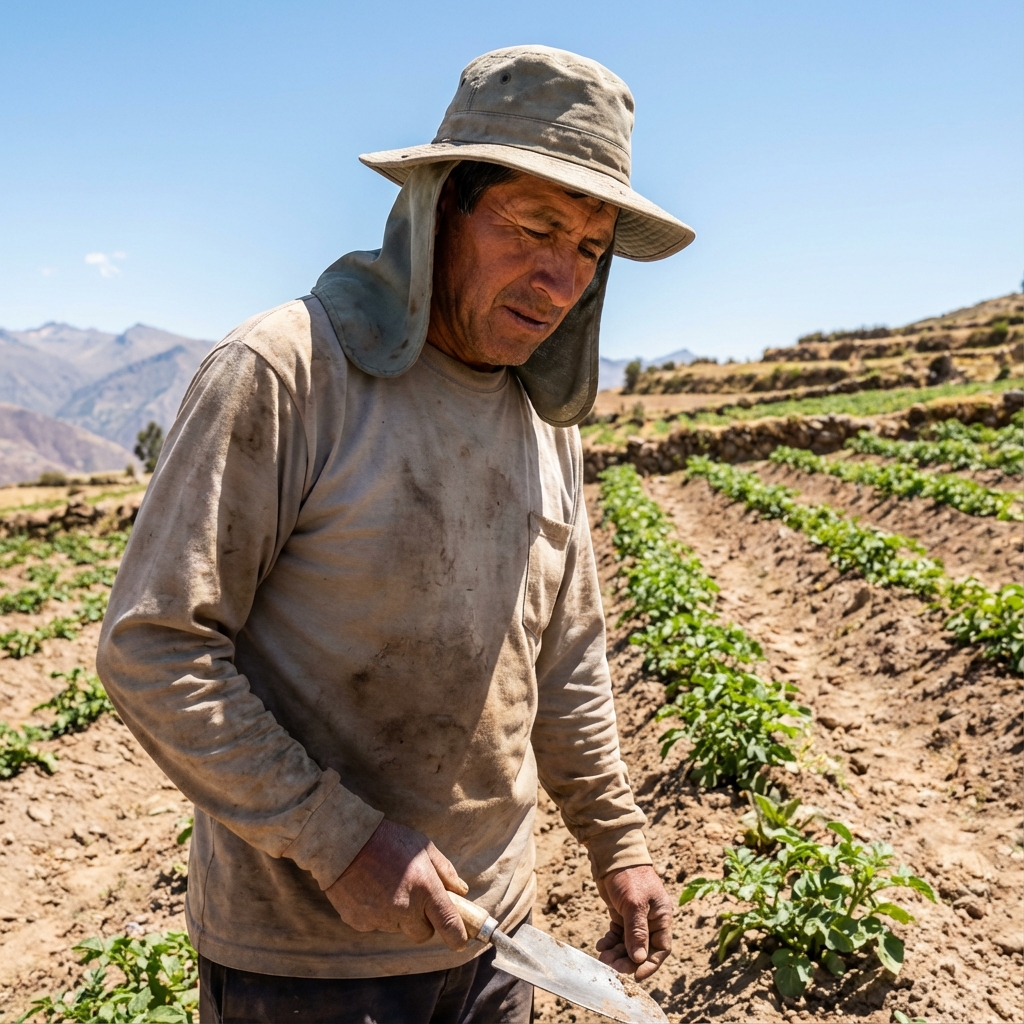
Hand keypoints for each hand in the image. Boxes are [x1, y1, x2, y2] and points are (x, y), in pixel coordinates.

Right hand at [324, 819, 469, 949]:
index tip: (460, 941)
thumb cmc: (388, 839)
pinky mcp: (360, 923)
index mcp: (425, 888)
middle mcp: (405, 908)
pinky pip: (376, 924)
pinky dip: (376, 913)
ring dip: (398, 915)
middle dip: (422, 921)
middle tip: (415, 899)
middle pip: (423, 934)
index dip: (458, 937)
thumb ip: (445, 871)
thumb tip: (461, 891)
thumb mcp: (424, 847)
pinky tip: (370, 890)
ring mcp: (381, 918)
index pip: (449, 925)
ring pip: (398, 928)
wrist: (345, 842)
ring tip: (387, 885)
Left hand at [595, 865, 672, 980]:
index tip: (635, 977)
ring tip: (602, 958)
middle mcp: (651, 920)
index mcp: (661, 917)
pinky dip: (610, 942)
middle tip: (612, 968)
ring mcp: (635, 918)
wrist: (612, 855)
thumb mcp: (634, 904)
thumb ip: (637, 932)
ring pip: (628, 945)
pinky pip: (618, 935)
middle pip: (643, 950)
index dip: (650, 965)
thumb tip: (639, 960)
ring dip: (616, 954)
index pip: (660, 949)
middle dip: (628, 961)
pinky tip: (601, 945)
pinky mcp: (621, 914)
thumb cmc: (629, 876)